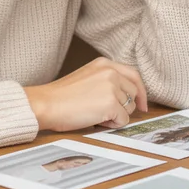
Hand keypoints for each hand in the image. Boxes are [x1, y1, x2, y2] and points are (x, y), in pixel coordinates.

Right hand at [23, 57, 146, 131]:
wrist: (46, 104)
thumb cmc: (61, 96)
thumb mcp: (87, 77)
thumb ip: (106, 80)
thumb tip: (126, 97)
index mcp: (104, 64)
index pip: (134, 75)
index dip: (140, 91)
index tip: (142, 104)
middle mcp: (111, 72)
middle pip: (134, 93)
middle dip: (125, 107)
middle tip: (109, 115)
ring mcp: (112, 87)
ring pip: (130, 108)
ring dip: (117, 116)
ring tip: (96, 115)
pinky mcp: (111, 104)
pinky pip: (123, 120)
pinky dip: (112, 125)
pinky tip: (96, 121)